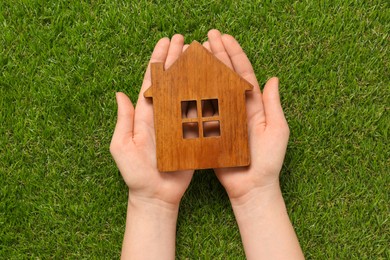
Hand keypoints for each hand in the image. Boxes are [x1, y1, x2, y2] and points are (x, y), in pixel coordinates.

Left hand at [110, 35, 193, 207]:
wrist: (156, 195)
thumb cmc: (136, 174)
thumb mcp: (122, 147)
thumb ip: (123, 121)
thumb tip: (120, 94)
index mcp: (146, 114)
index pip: (153, 81)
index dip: (159, 60)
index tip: (166, 43)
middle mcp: (163, 114)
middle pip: (171, 81)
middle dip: (176, 59)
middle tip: (184, 40)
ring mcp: (178, 123)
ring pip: (187, 92)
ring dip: (192, 73)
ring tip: (199, 55)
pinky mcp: (192, 134)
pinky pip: (199, 112)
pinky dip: (205, 97)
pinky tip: (211, 83)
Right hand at [204, 30, 289, 202]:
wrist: (251, 187)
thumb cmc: (268, 161)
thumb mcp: (277, 130)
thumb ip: (273, 105)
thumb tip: (272, 78)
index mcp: (253, 104)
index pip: (242, 72)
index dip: (234, 53)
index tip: (223, 37)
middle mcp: (236, 107)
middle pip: (225, 75)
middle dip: (217, 54)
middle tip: (206, 37)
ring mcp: (222, 117)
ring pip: (211, 89)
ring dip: (203, 70)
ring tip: (194, 53)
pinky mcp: (210, 130)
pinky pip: (200, 110)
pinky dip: (193, 95)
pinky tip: (184, 83)